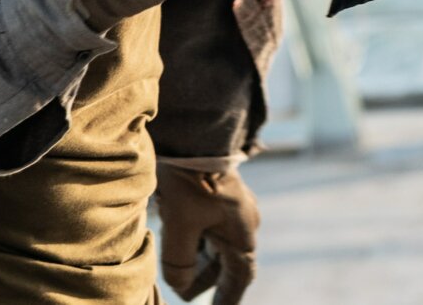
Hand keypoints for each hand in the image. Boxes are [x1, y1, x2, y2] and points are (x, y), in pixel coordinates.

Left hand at [156, 162, 261, 303]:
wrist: (193, 134)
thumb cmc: (189, 180)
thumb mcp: (180, 226)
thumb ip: (180, 263)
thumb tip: (181, 287)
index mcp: (242, 231)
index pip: (239, 276)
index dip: (229, 298)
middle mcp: (244, 221)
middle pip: (227, 262)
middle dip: (207, 279)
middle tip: (186, 293)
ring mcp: (234, 206)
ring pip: (218, 244)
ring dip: (200, 259)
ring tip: (178, 269)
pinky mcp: (221, 195)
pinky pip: (212, 227)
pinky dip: (198, 241)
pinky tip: (178, 240)